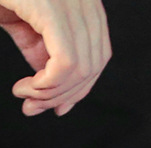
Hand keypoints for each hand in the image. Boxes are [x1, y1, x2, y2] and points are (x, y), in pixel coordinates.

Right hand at [0, 0, 110, 115]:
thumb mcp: (23, 22)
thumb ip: (43, 50)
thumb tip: (55, 86)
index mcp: (81, 0)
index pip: (99, 54)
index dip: (80, 88)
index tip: (57, 107)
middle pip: (93, 63)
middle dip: (64, 95)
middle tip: (34, 107)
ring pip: (80, 68)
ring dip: (51, 93)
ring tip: (26, 95)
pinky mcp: (52, 7)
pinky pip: (66, 62)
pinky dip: (49, 85)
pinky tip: (28, 87)